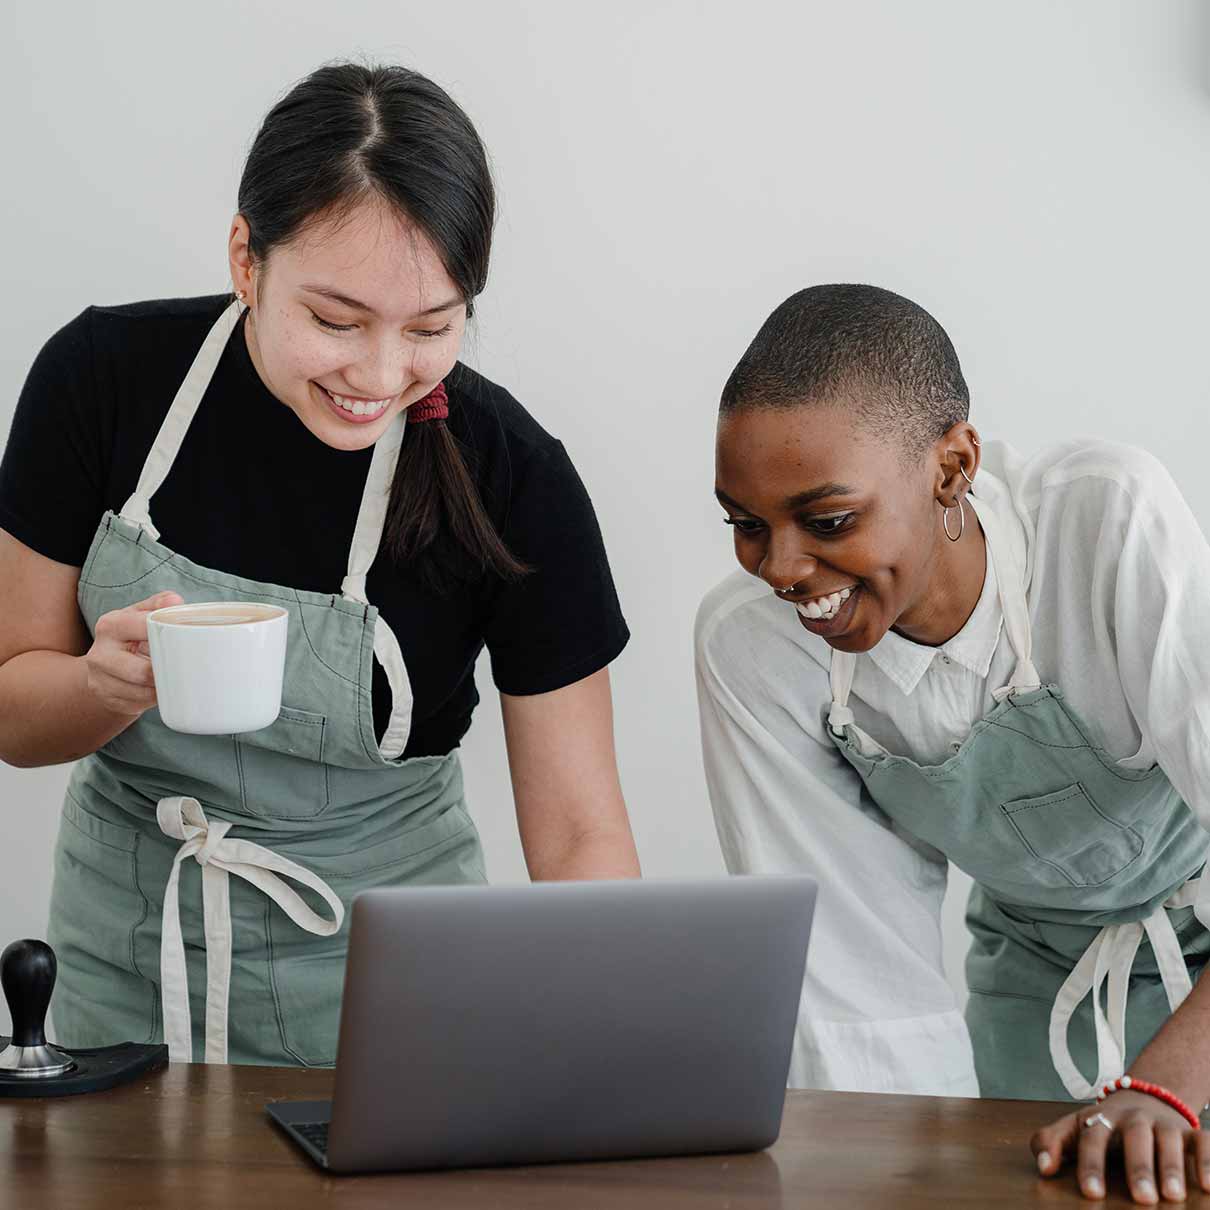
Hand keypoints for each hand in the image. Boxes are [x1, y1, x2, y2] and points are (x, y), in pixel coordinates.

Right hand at [82, 591, 182, 717]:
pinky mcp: (107, 699)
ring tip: (174, 680)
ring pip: (141, 692)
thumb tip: (175, 602)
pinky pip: (137, 704)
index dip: (167, 634)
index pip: (142, 627)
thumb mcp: (140, 615)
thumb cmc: (131, 636)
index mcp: (110, 625)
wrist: (105, 666)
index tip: (187, 639)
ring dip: (162, 688)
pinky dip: (153, 699)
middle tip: (186, 669)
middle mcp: (99, 653)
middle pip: (141, 671)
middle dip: (166, 672)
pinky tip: (161, 690)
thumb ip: (158, 605)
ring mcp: (99, 679)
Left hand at [1032, 1091, 1209, 1202]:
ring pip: (1168, 1139)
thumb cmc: (1103, 1125)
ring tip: (1173, 1196)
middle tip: (1142, 1198)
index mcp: (1100, 1118)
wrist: (1141, 1097)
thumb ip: (1051, 1143)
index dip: (1091, 1165)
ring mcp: (1162, 1123)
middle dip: (1138, 1167)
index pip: (1092, 1138)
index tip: (1092, 1193)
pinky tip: (1208, 1186)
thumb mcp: (1073, 1128)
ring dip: (1172, 1167)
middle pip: (1135, 1137)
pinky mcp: (1189, 1131)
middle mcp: (1132, 1118)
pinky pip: (1203, 1141)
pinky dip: (1208, 1161)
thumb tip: (1044, 1167)